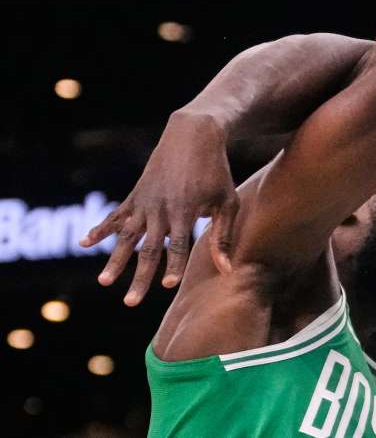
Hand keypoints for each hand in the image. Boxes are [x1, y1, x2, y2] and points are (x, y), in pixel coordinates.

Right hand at [80, 111, 238, 304]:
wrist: (193, 136)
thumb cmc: (216, 173)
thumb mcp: (227, 202)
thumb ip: (223, 237)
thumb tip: (227, 271)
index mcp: (185, 211)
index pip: (179, 244)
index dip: (174, 264)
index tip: (168, 285)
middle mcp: (161, 209)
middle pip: (148, 249)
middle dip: (140, 276)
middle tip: (131, 302)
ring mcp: (145, 202)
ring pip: (127, 236)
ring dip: (115, 259)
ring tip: (104, 282)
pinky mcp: (135, 195)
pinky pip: (115, 216)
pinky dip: (100, 229)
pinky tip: (84, 243)